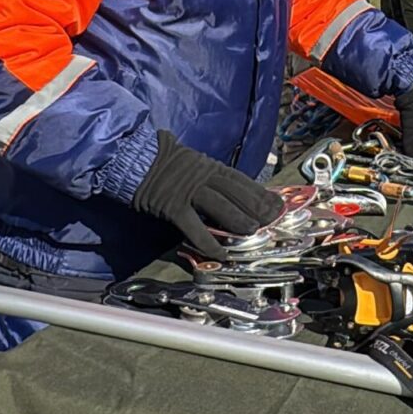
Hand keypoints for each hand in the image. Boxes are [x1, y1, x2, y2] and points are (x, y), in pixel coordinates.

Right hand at [128, 130, 282, 256]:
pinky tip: (221, 253)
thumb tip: (234, 188)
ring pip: (219, 205)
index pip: (241, 180)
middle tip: (273, 219)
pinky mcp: (173, 206)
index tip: (278, 203)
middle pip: (235, 192)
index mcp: (209, 166)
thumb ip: (210, 174)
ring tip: (253, 231)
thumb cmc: (164, 162)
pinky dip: (208, 241)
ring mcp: (188, 191)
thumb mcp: (193, 162)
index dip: (260, 192)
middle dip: (256, 206)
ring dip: (238, 219)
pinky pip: (193, 226)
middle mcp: (203, 177)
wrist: (135, 160)